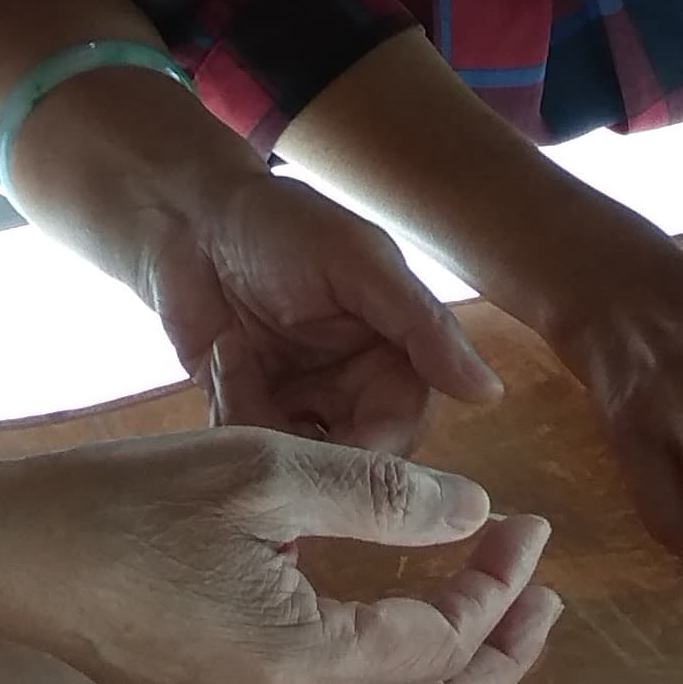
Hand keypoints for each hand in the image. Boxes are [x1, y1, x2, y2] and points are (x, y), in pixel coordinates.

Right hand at [0, 428, 563, 683]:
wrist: (10, 551)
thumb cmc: (129, 500)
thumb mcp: (267, 470)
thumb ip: (383, 493)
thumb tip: (476, 511)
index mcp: (302, 662)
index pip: (441, 640)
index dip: (498, 583)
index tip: (528, 525)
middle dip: (501, 661)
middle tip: (540, 598)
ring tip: (488, 625)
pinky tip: (389, 640)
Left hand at [139, 170, 503, 453]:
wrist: (192, 218)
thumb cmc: (286, 225)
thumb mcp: (360, 263)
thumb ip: (423, 325)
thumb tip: (490, 391)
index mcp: (395, 354)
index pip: (403, 426)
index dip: (375, 447)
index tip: (339, 448)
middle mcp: (353, 388)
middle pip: (351, 459)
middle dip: (312, 446)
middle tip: (276, 404)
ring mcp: (298, 403)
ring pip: (297, 465)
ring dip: (265, 427)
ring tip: (240, 360)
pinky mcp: (247, 410)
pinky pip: (250, 451)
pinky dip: (233, 418)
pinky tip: (224, 361)